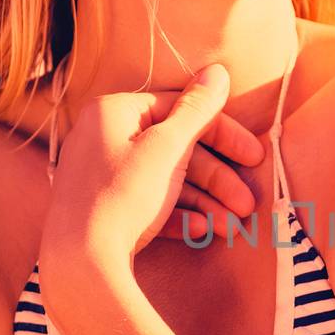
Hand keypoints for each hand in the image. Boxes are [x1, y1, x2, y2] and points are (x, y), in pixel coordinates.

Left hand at [40, 64, 265, 270]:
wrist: (79, 263)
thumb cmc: (123, 195)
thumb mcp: (167, 147)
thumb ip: (197, 109)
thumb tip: (218, 71)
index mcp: (113, 112)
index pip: (179, 109)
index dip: (222, 132)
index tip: (254, 156)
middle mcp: (102, 137)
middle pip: (176, 149)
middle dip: (217, 179)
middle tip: (247, 202)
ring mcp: (101, 176)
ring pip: (166, 180)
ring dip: (205, 202)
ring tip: (231, 226)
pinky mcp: (103, 210)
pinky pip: (148, 204)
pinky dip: (178, 215)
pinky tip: (201, 231)